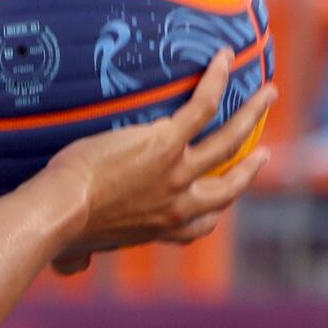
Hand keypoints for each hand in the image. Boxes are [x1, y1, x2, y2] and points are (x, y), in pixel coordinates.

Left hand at [43, 51, 275, 273]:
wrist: (60, 212)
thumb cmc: (59, 233)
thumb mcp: (74, 253)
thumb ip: (80, 259)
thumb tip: (71, 268)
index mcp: (158, 228)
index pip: (198, 226)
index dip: (213, 214)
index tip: (221, 205)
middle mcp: (177, 204)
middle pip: (228, 187)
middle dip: (250, 170)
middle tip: (263, 154)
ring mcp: (177, 172)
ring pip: (230, 140)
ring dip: (253, 114)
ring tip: (268, 94)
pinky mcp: (166, 142)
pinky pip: (202, 107)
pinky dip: (216, 82)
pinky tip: (223, 59)